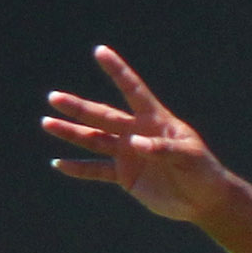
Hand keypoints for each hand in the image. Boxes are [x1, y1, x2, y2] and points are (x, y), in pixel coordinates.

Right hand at [43, 46, 230, 220]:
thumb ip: (163, 149)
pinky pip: (97, 170)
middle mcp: (136, 132)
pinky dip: (79, 168)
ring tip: (47, 123)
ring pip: (94, 140)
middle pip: (102, 116)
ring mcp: (128, 154)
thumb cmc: (203, 171)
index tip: (100, 51)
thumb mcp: (189, 157)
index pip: (133, 90)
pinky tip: (59, 164)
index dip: (118, 71)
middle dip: (78, 108)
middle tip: (54, 98)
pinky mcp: (125, 176)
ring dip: (71, 132)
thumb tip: (134, 144)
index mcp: (154, 120)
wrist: (204, 200)